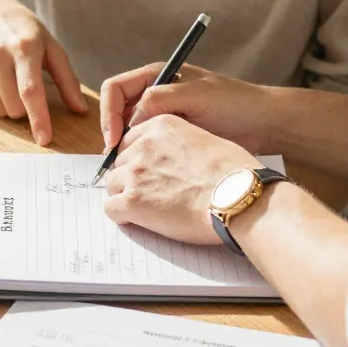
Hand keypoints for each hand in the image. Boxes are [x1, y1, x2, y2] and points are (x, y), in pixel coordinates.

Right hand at [0, 0, 85, 144]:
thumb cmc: (24, 30)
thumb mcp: (50, 46)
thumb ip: (67, 79)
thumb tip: (80, 110)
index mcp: (24, 47)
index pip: (31, 91)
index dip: (38, 118)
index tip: (44, 139)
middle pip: (15, 107)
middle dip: (26, 108)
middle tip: (26, 86)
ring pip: (0, 111)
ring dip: (10, 105)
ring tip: (10, 80)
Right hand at [99, 62, 279, 153]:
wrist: (264, 123)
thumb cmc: (233, 103)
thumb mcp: (195, 95)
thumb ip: (159, 99)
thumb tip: (131, 119)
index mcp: (156, 76)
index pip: (115, 89)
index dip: (108, 113)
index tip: (114, 139)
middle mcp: (155, 94)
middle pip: (118, 111)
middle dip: (113, 133)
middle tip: (116, 159)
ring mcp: (164, 116)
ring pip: (130, 131)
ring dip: (125, 148)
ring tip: (129, 168)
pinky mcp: (173, 137)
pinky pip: (148, 145)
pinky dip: (142, 157)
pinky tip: (146, 170)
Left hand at [102, 114, 257, 244]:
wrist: (237, 197)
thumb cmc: (235, 173)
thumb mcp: (207, 140)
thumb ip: (181, 144)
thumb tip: (178, 159)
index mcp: (162, 126)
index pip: (132, 140)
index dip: (140, 158)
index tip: (150, 171)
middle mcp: (144, 145)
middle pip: (120, 163)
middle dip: (132, 178)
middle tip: (152, 193)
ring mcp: (135, 173)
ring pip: (112, 185)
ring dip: (126, 196)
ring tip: (149, 209)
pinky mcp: (132, 201)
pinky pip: (110, 209)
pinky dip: (122, 216)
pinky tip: (140, 220)